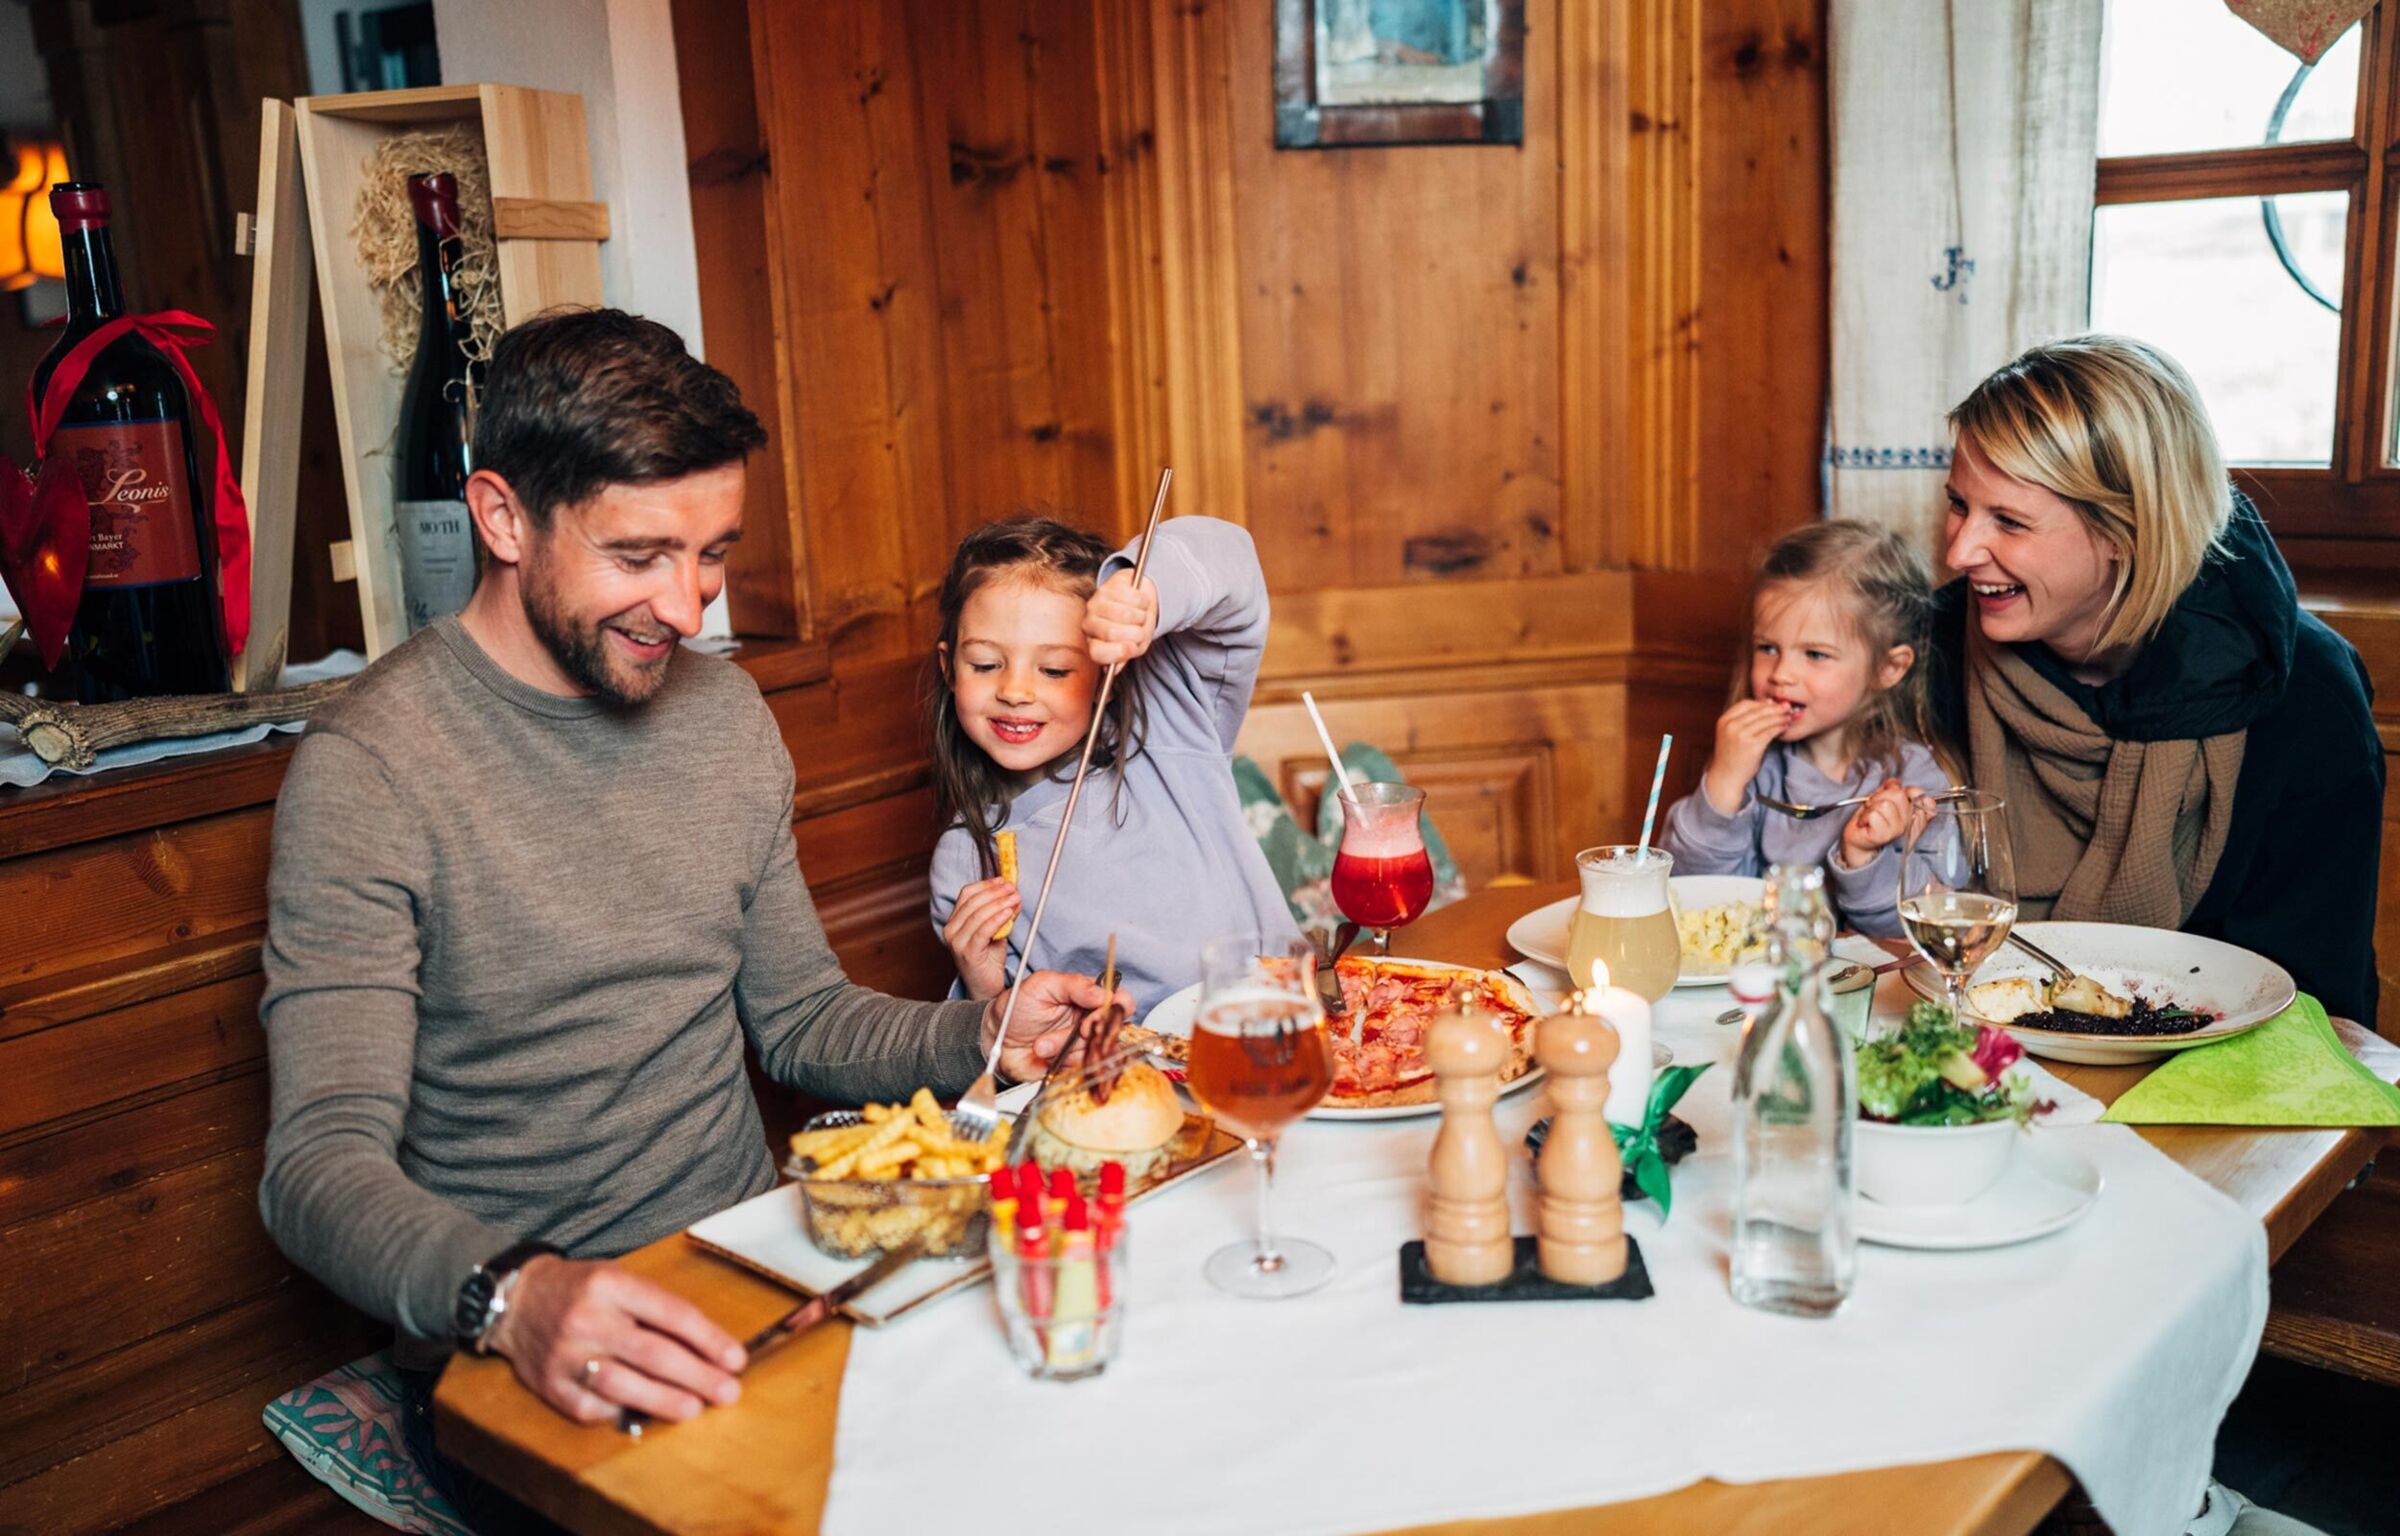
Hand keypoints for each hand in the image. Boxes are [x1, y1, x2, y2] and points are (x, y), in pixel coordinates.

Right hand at [487, 1256, 745, 1425]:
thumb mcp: (619, 1280)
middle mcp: (587, 1319)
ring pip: (624, 1386)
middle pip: (654, 1354)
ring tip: (694, 1409)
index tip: (736, 1360)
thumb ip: (656, 1310)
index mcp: (611, 1284)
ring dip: (665, 1401)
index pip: (672, 1314)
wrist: (516, 1301)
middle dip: (698, 1377)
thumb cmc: (581, 1290)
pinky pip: (593, 1407)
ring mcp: (566, 1355)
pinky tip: (643, 1414)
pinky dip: (621, 1412)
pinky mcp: (550, 1385)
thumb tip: (707, 1349)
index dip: (709, 1340)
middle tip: (728, 1393)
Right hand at [941, 878, 1020, 999]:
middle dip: (996, 892)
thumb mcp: (995, 930)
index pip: (967, 893)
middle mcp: (951, 930)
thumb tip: (1013, 894)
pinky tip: (1008, 913)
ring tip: (1015, 899)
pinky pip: (983, 931)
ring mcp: (957, 942)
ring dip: (999, 903)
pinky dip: (997, 919)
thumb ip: (1001, 913)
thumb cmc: (989, 959)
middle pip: (973, 901)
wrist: (985, 988)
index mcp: (955, 921)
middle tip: (1013, 890)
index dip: (987, 885)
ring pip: (978, 914)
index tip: (1004, 881)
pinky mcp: (967, 953)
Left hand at [980, 969, 1131, 1081]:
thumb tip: (1103, 992)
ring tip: (1042, 1044)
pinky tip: (1047, 1056)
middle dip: (1092, 1033)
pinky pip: (1085, 1066)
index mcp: (1087, 995)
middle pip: (1113, 1028)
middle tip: (1077, 1032)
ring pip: (1098, 1049)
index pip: (1119, 1000)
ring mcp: (1083, 1043)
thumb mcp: (1042, 985)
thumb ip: (1075, 984)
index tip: (1093, 1018)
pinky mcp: (1075, 1063)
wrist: (995, 1039)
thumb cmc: (1016, 1008)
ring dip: (1067, 1047)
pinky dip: (1064, 1062)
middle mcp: (1089, 1018)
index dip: (1113, 1010)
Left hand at [1083, 569, 1158, 668]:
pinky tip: (1140, 602)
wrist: (1141, 600)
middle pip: (1111, 632)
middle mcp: (1090, 623)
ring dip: (1141, 616)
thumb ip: (1123, 657)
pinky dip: (1143, 602)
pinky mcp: (1109, 586)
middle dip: (1135, 633)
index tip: (1133, 648)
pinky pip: (1131, 597)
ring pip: (1124, 614)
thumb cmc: (1135, 625)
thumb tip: (1113, 670)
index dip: (1117, 652)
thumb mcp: (1134, 646)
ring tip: (1141, 616)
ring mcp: (1097, 602)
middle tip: (1141, 630)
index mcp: (1094, 642)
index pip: (1097, 652)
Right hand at [1702, 699, 1792, 815]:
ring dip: (1780, 717)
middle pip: (1758, 710)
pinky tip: (1784, 727)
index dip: (1761, 703)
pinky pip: (1770, 732)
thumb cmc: (1732, 755)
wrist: (1726, 777)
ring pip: (1766, 720)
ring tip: (1788, 717)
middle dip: (1775, 708)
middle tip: (1787, 706)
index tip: (1772, 704)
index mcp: (1724, 720)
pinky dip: (1779, 728)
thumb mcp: (1732, 733)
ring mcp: (1741, 736)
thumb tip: (1768, 703)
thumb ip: (1746, 720)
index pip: (1746, 704)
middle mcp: (1731, 726)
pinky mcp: (1752, 746)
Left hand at [1836, 780, 1921, 868]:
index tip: (1898, 794)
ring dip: (1872, 806)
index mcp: (1915, 814)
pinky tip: (1865, 823)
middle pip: (1899, 795)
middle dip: (1881, 796)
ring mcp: (1899, 830)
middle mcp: (1910, 823)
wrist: (1859, 840)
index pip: (1925, 799)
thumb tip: (1895, 782)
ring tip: (1869, 815)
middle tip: (1875, 805)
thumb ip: (1891, 788)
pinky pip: (1874, 814)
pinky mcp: (1884, 835)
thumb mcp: (1883, 798)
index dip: (1910, 791)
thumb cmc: (1872, 819)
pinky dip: (1865, 816)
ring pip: (1885, 804)